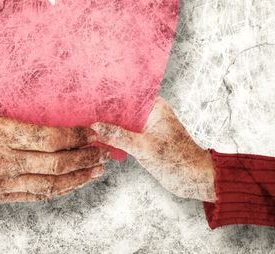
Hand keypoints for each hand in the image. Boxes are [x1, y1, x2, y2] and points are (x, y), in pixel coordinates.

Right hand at [0, 105, 108, 201]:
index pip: (49, 138)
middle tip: (104, 151)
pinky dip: (60, 190)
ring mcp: (1, 182)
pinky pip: (37, 195)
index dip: (76, 136)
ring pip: (51, 184)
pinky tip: (75, 183)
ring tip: (98, 169)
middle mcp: (2, 160)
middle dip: (85, 156)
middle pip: (56, 162)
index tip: (94, 131)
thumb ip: (13, 110)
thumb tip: (46, 104)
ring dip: (79, 177)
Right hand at [91, 97, 214, 201]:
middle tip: (81, 111)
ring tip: (85, 124)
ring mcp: (145, 127)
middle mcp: (148, 113)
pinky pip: (122, 134)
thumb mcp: (145, 147)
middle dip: (103, 111)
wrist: (193, 179)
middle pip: (120, 107)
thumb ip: (119, 136)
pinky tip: (97, 139)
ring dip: (106, 125)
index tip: (88, 96)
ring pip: (120, 122)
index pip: (126, 94)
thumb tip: (95, 127)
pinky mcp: (142, 139)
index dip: (107, 95)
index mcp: (154, 106)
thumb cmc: (178, 160)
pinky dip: (111, 136)